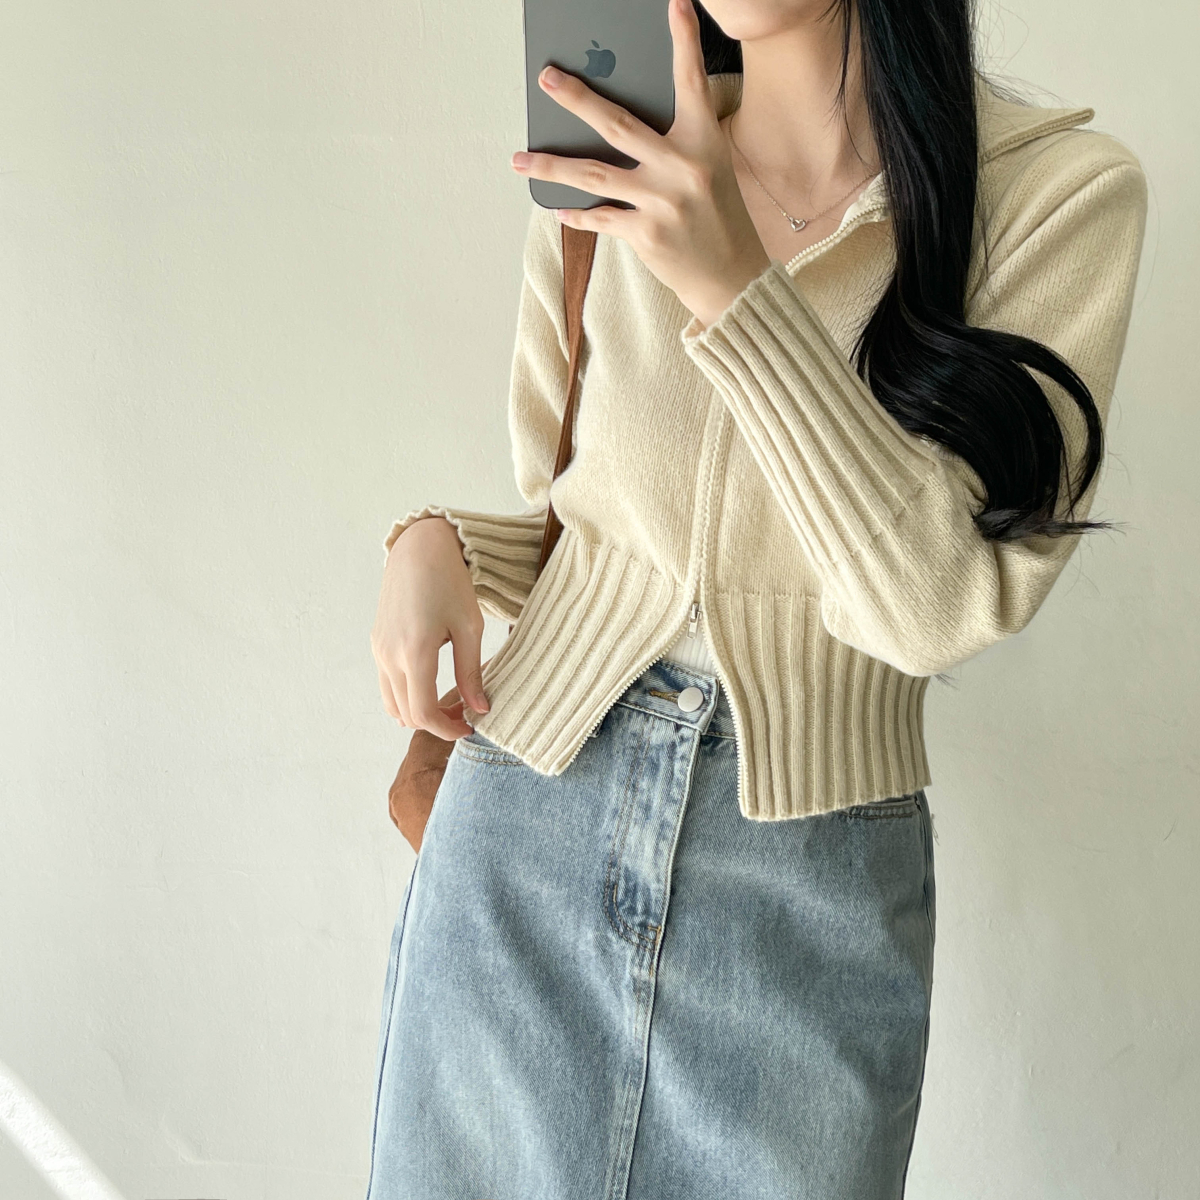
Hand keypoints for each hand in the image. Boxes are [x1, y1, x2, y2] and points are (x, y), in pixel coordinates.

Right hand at [372, 516, 490, 740]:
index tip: (469, 726)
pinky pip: (387, 684)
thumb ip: (471, 672)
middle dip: (436, 723)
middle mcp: (389, 655)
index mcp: (415, 652)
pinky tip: (432, 684)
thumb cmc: (449, 582)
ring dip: (418, 712)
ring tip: (449, 702)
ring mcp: (379, 650)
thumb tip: (479, 709)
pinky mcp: (376, 643)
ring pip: (392, 704)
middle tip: (465, 714)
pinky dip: (406, 696)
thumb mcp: (469, 627)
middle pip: (407, 714)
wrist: (419, 548)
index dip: (447, 729)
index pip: (423, 713)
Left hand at [510, 0, 769, 329]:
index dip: (682, 40)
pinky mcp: (646, 234)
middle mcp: (683, 167)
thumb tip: (613, 128)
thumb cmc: (718, 218)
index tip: (673, 3)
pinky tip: (558, 206)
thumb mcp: (710, 169)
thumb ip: (673, 145)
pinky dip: (577, 214)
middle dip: (577, 98)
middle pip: (617, 123)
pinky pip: (600, 217)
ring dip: (552, 163)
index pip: (690, 81)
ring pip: (594, 174)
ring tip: (520, 157)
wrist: (733, 278)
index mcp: (704, 141)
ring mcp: (663, 202)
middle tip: (547, 77)